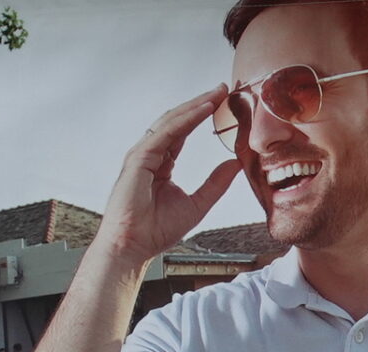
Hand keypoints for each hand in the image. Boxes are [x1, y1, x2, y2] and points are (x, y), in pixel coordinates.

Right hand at [94, 83, 243, 270]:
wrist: (132, 247)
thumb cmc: (154, 232)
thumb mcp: (197, 204)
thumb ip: (215, 184)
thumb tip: (235, 164)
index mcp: (160, 166)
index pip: (182, 133)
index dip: (201, 116)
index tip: (223, 103)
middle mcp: (149, 156)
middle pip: (177, 121)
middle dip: (200, 103)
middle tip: (223, 88)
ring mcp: (142, 156)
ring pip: (171, 122)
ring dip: (195, 105)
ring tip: (217, 93)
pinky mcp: (139, 159)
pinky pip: (166, 133)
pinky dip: (185, 119)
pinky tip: (203, 109)